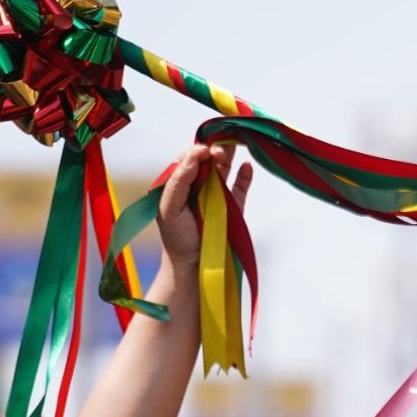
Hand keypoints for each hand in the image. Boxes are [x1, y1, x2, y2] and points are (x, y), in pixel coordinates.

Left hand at [155, 145, 251, 271]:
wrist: (195, 267)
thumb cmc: (177, 238)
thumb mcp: (169, 207)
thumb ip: (179, 180)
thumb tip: (196, 154)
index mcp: (180, 183)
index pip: (189, 158)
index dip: (197, 150)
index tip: (204, 150)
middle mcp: (199, 185)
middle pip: (209, 159)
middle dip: (215, 149)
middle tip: (218, 151)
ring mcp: (218, 194)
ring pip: (225, 167)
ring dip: (229, 155)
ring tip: (232, 148)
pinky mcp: (234, 206)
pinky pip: (241, 186)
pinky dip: (245, 174)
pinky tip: (246, 166)